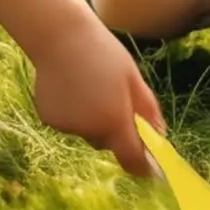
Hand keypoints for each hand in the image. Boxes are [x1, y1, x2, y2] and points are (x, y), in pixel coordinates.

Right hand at [31, 15, 163, 178]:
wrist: (61, 38)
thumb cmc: (105, 53)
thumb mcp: (134, 79)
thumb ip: (148, 111)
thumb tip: (160, 136)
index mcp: (114, 120)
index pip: (131, 158)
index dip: (144, 168)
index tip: (153, 171)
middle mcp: (89, 130)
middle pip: (109, 141)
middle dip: (117, 128)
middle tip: (117, 98)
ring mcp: (66, 127)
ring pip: (88, 131)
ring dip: (95, 118)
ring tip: (92, 85)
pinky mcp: (49, 119)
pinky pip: (71, 123)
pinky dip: (76, 112)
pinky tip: (74, 87)